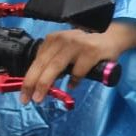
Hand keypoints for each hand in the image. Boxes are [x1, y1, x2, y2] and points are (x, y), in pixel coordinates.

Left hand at [19, 20, 135, 104]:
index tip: (23, 93)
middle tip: (27, 99)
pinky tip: (73, 85)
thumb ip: (53, 62)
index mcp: (54, 39)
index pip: (37, 60)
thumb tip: (39, 83)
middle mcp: (63, 39)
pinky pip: (78, 70)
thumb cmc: (86, 47)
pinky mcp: (91, 51)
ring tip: (40, 97)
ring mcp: (77, 44)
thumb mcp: (66, 50)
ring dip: (45, 84)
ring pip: (56, 66)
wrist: (112, 36)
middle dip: (32, 83)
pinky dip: (74, 80)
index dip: (28, 78)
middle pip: (43, 63)